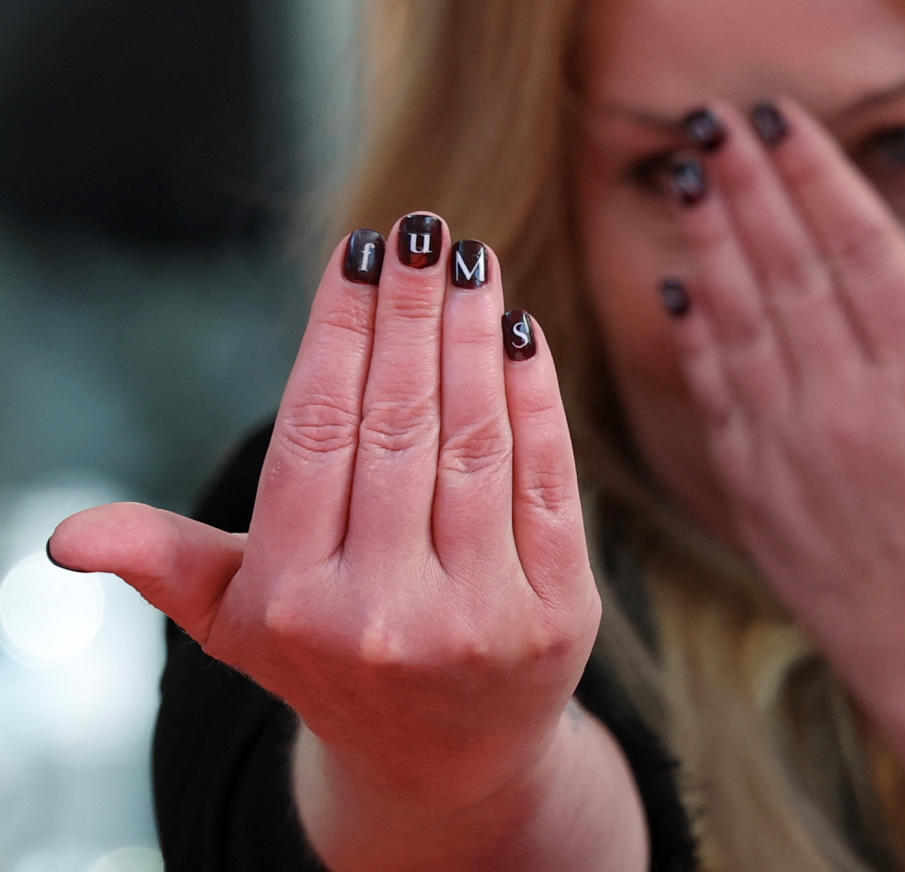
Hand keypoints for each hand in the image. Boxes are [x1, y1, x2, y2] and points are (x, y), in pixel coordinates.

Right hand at [48, 216, 600, 804]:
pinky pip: (547, 485)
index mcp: (294, 602)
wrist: (446, 761)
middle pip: (397, 426)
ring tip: (473, 264)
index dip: (340, 333)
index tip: (359, 253)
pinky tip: (523, 336)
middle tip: (423, 230)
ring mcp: (478, 618)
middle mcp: (384, 614)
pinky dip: (538, 403)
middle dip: (412, 314)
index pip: (317, 434)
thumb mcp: (241, 624)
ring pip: (473, 444)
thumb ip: (168, 566)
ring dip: (475, 340)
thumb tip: (63, 540)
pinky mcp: (556, 617)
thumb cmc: (335, 663)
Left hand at [663, 100, 904, 838]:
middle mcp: (846, 405)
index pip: (856, 250)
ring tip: (682, 182)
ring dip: (708, 245)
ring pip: (738, 324)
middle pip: (784, 271)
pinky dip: (695, 342)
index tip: (780, 122)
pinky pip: (717, 401)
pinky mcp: (759, 498)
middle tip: (708, 125)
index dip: (814, 177)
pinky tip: (679, 294)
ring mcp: (792, 452)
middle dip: (745, 187)